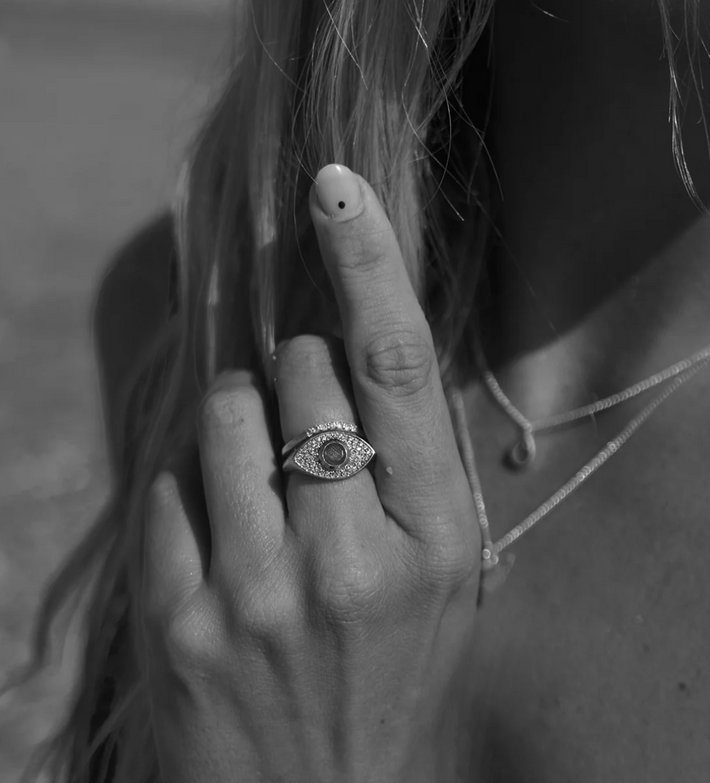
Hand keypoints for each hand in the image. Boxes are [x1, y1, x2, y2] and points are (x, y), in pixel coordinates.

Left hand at [142, 165, 480, 782]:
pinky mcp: (182, 621)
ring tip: (259, 482)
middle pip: (299, 367)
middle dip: (295, 368)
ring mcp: (261, 592)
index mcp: (435, 538)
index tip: (334, 186)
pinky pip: (168, 482)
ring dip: (237, 416)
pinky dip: (187, 484)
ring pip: (223, 410)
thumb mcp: (438, 582)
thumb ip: (408, 468)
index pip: (396, 364)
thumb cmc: (382, 677)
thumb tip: (351, 347)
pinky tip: (217, 539)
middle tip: (304, 425)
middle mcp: (354, 558)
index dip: (366, 261)